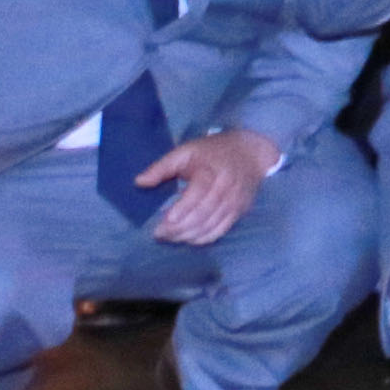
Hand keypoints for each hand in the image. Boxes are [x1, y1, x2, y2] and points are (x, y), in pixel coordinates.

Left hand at [137, 128, 273, 246]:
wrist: (250, 152)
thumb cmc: (212, 152)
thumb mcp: (186, 151)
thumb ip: (162, 167)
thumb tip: (139, 182)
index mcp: (212, 171)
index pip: (198, 193)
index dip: (182, 209)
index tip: (164, 222)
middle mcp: (226, 188)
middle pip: (203, 214)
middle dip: (179, 228)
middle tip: (159, 234)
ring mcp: (234, 202)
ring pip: (210, 226)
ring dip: (188, 236)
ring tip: (169, 237)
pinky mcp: (239, 212)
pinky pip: (220, 231)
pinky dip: (202, 238)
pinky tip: (187, 238)